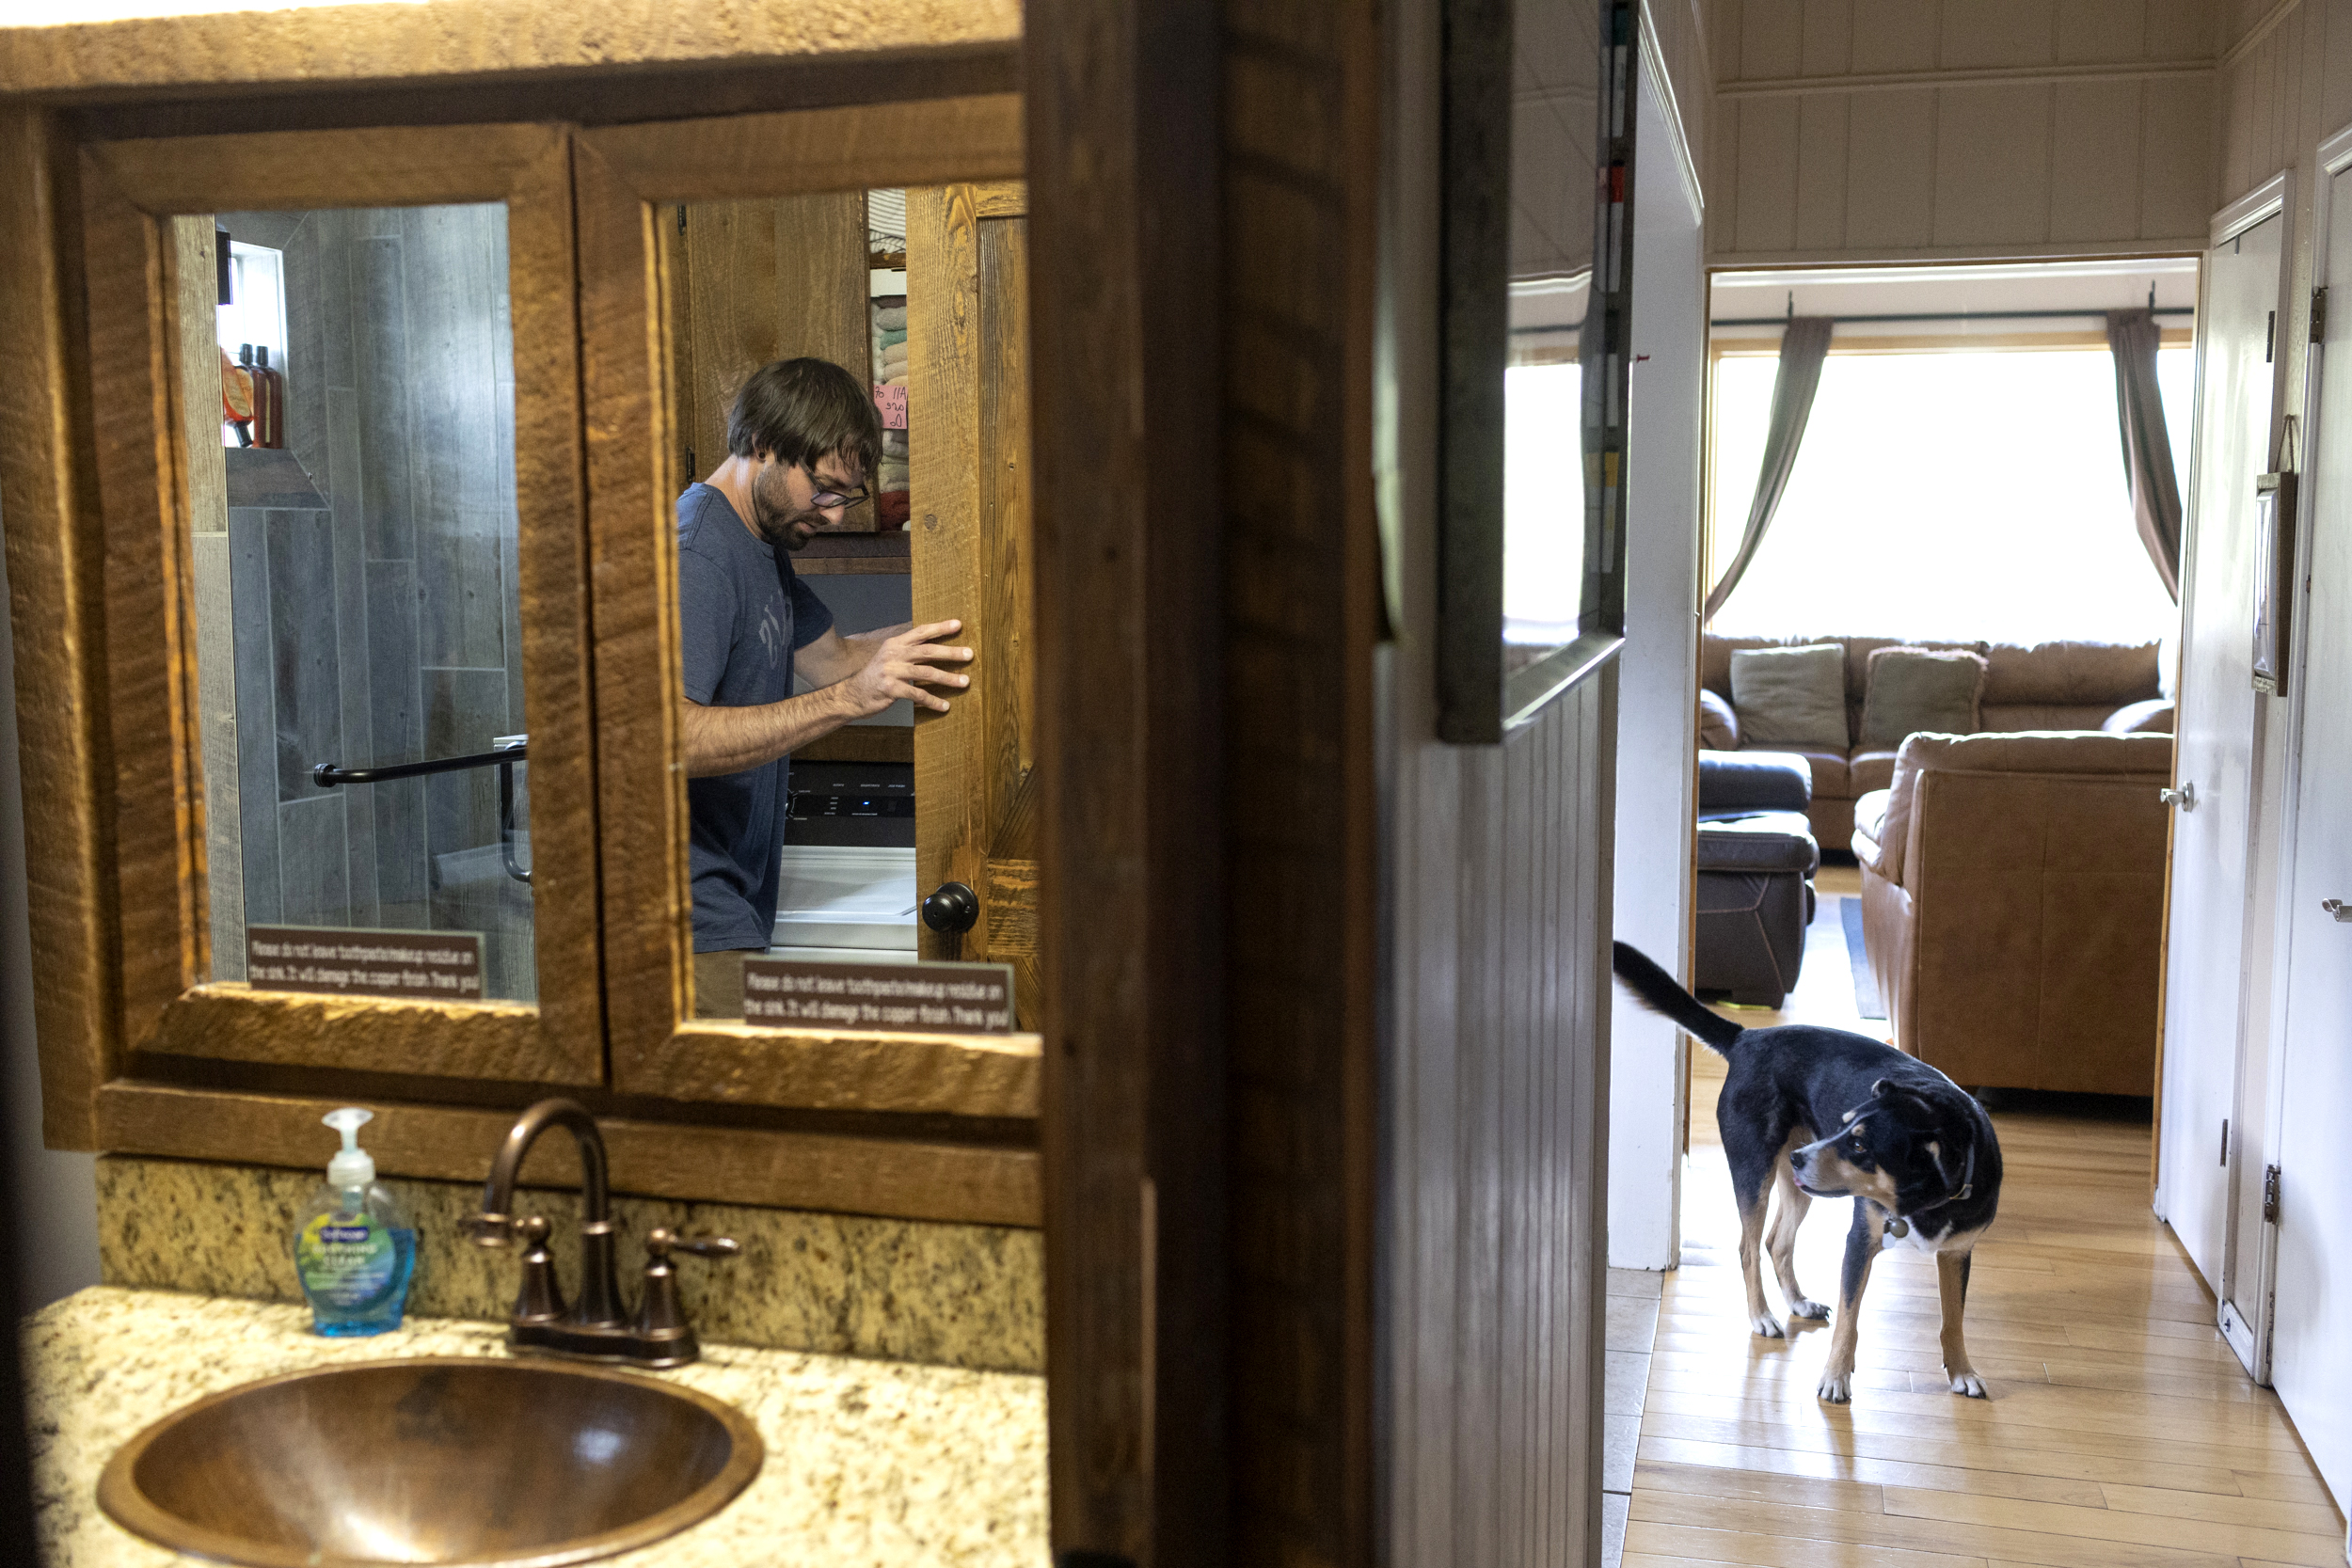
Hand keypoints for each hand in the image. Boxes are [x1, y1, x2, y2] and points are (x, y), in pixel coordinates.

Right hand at [831, 619, 971, 716]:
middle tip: (969, 654)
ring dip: (948, 677)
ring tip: (965, 681)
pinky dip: (933, 701)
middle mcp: (894, 654)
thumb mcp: (889, 658)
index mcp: (895, 644)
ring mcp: (892, 671)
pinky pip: (917, 694)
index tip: (958, 625)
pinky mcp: (891, 689)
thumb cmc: (876, 677)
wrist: (852, 695)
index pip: (921, 632)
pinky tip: (945, 706)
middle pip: (927, 650)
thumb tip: (934, 649)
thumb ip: (908, 652)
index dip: (940, 627)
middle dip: (951, 652)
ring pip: (926, 672)